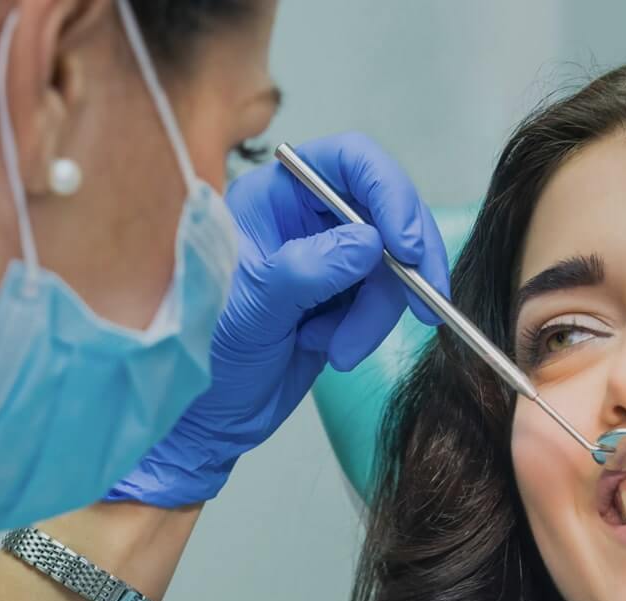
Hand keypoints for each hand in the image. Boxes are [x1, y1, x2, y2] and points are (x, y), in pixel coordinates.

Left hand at [106, 133, 448, 507]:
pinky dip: (368, 328)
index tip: (406, 245)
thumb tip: (369, 243)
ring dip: (378, 311)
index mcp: (273, 196)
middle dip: (404, 262)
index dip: (389, 192)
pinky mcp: (342, 297)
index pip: (348, 161)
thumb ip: (307, 270)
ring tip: (339, 349)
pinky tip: (330, 349)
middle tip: (422, 304)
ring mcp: (327, 257)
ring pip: (391, 263)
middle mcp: (304, 216)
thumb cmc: (203, 351)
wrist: (205, 413)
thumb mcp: (250, 309)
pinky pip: (383, 299)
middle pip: (385, 211)